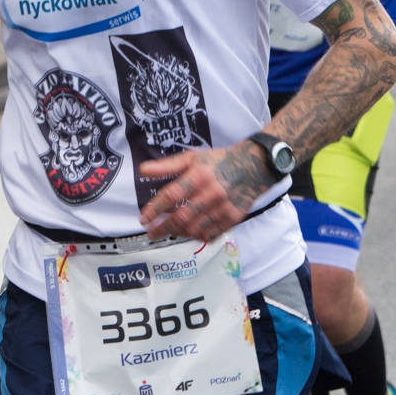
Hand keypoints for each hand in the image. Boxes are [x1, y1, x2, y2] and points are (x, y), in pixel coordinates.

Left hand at [137, 143, 270, 241]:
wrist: (253, 167)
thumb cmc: (218, 161)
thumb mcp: (192, 158)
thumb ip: (167, 166)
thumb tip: (142, 170)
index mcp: (199, 175)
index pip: (171, 196)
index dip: (155, 209)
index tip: (143, 219)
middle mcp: (211, 193)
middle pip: (181, 217)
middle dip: (162, 228)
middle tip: (151, 233)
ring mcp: (223, 208)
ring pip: (194, 229)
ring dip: (178, 233)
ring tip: (169, 231)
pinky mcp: (233, 218)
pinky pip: (210, 234)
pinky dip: (197, 236)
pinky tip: (189, 232)